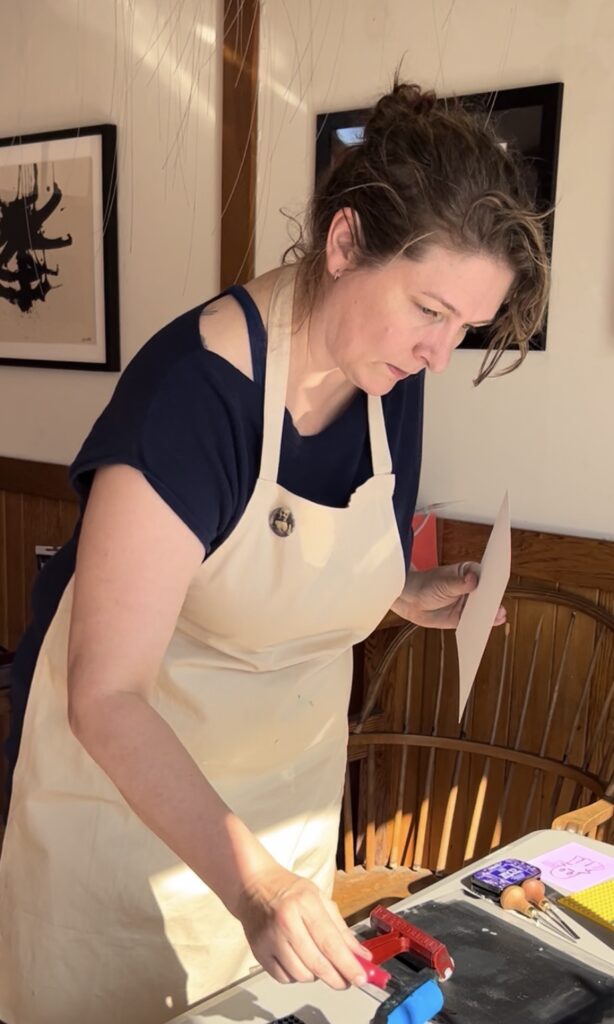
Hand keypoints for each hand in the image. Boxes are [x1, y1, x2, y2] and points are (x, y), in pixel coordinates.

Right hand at [235, 864, 369, 988]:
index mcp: (305, 904)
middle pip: (317, 963)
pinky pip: (284, 979)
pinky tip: (299, 962)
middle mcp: (286, 922)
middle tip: (346, 981)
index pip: (330, 943)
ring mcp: (270, 939)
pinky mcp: (258, 953)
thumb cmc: (289, 890)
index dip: (348, 965)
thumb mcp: (320, 899)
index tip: (361, 978)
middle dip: (337, 978)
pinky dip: (296, 976)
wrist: (253, 886)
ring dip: (316, 976)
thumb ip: (341, 929)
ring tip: (318, 963)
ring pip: (301, 975)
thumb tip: (361, 955)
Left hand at [391, 562, 506, 628]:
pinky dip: (482, 624)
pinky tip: (489, 625)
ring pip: (483, 609)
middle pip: (487, 594)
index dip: (492, 581)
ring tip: (498, 616)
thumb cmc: (425, 585)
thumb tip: (472, 578)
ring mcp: (469, 603)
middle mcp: (472, 588)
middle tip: (499, 604)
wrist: (410, 601)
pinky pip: (475, 621)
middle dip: (493, 599)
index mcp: (469, 572)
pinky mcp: (464, 617)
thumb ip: (458, 583)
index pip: (485, 576)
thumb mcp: (442, 583)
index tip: (497, 586)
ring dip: (491, 613)